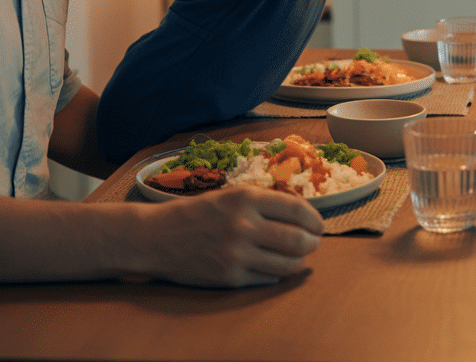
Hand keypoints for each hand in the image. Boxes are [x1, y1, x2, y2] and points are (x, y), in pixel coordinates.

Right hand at [139, 186, 323, 286]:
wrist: (156, 237)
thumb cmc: (198, 213)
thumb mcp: (231, 195)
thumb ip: (265, 203)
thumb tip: (304, 215)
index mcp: (246, 199)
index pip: (298, 211)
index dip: (315, 220)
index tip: (319, 225)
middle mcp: (242, 226)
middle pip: (298, 240)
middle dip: (313, 243)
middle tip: (314, 243)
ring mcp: (236, 254)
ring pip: (288, 263)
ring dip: (300, 261)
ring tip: (300, 257)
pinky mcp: (229, 278)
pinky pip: (268, 278)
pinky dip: (277, 273)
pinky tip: (275, 267)